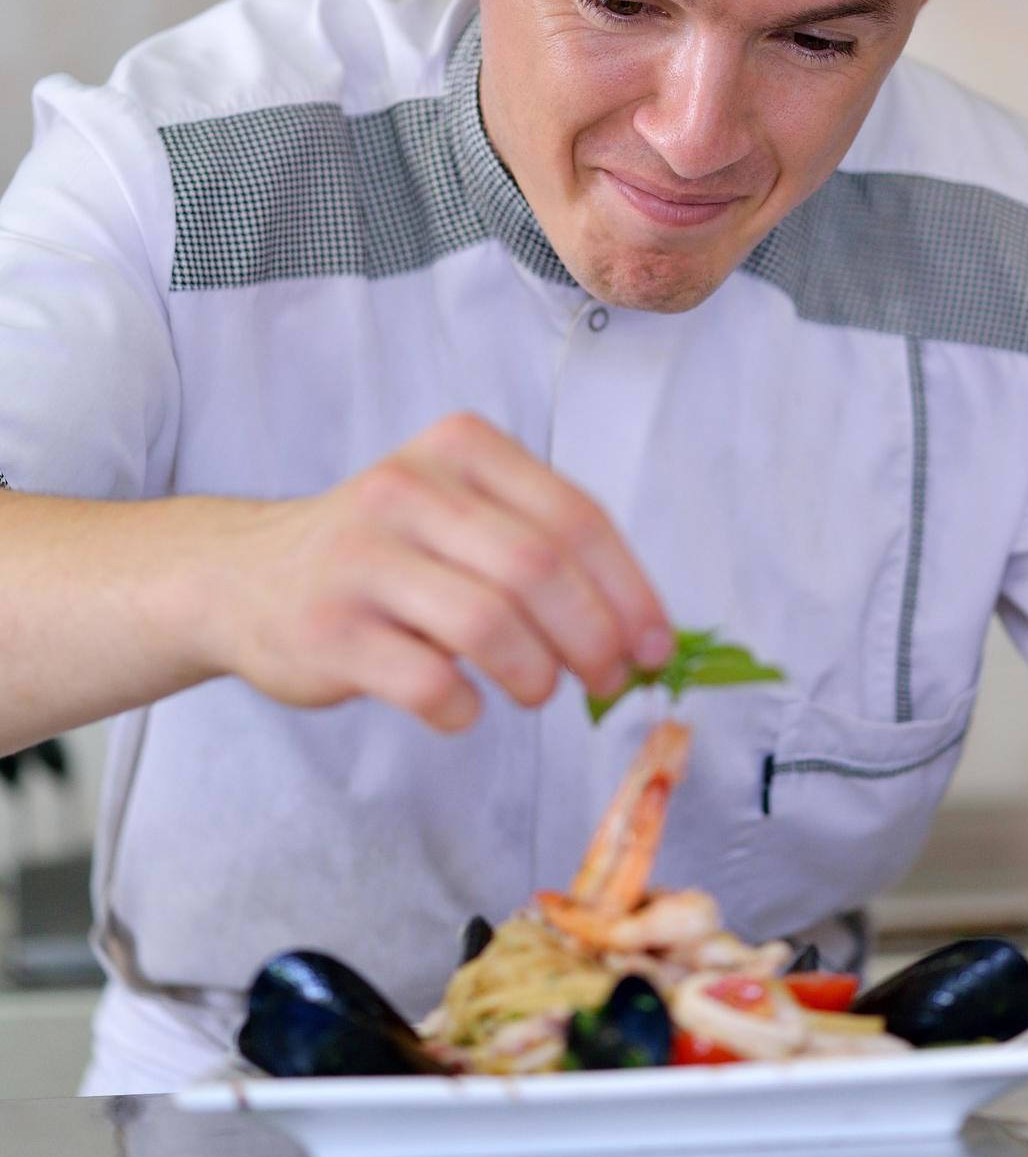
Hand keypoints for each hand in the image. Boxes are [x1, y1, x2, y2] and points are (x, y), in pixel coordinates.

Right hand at [206, 413, 672, 731]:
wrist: (243, 578)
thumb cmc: (383, 553)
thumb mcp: (459, 514)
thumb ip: (543, 546)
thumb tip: (644, 631)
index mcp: (459, 449)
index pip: (575, 517)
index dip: (630, 591)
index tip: (655, 646)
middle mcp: (407, 489)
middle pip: (539, 570)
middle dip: (595, 638)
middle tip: (610, 680)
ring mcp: (361, 558)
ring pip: (490, 624)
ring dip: (537, 674)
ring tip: (537, 691)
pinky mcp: (327, 629)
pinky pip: (428, 682)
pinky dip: (464, 708)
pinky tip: (464, 706)